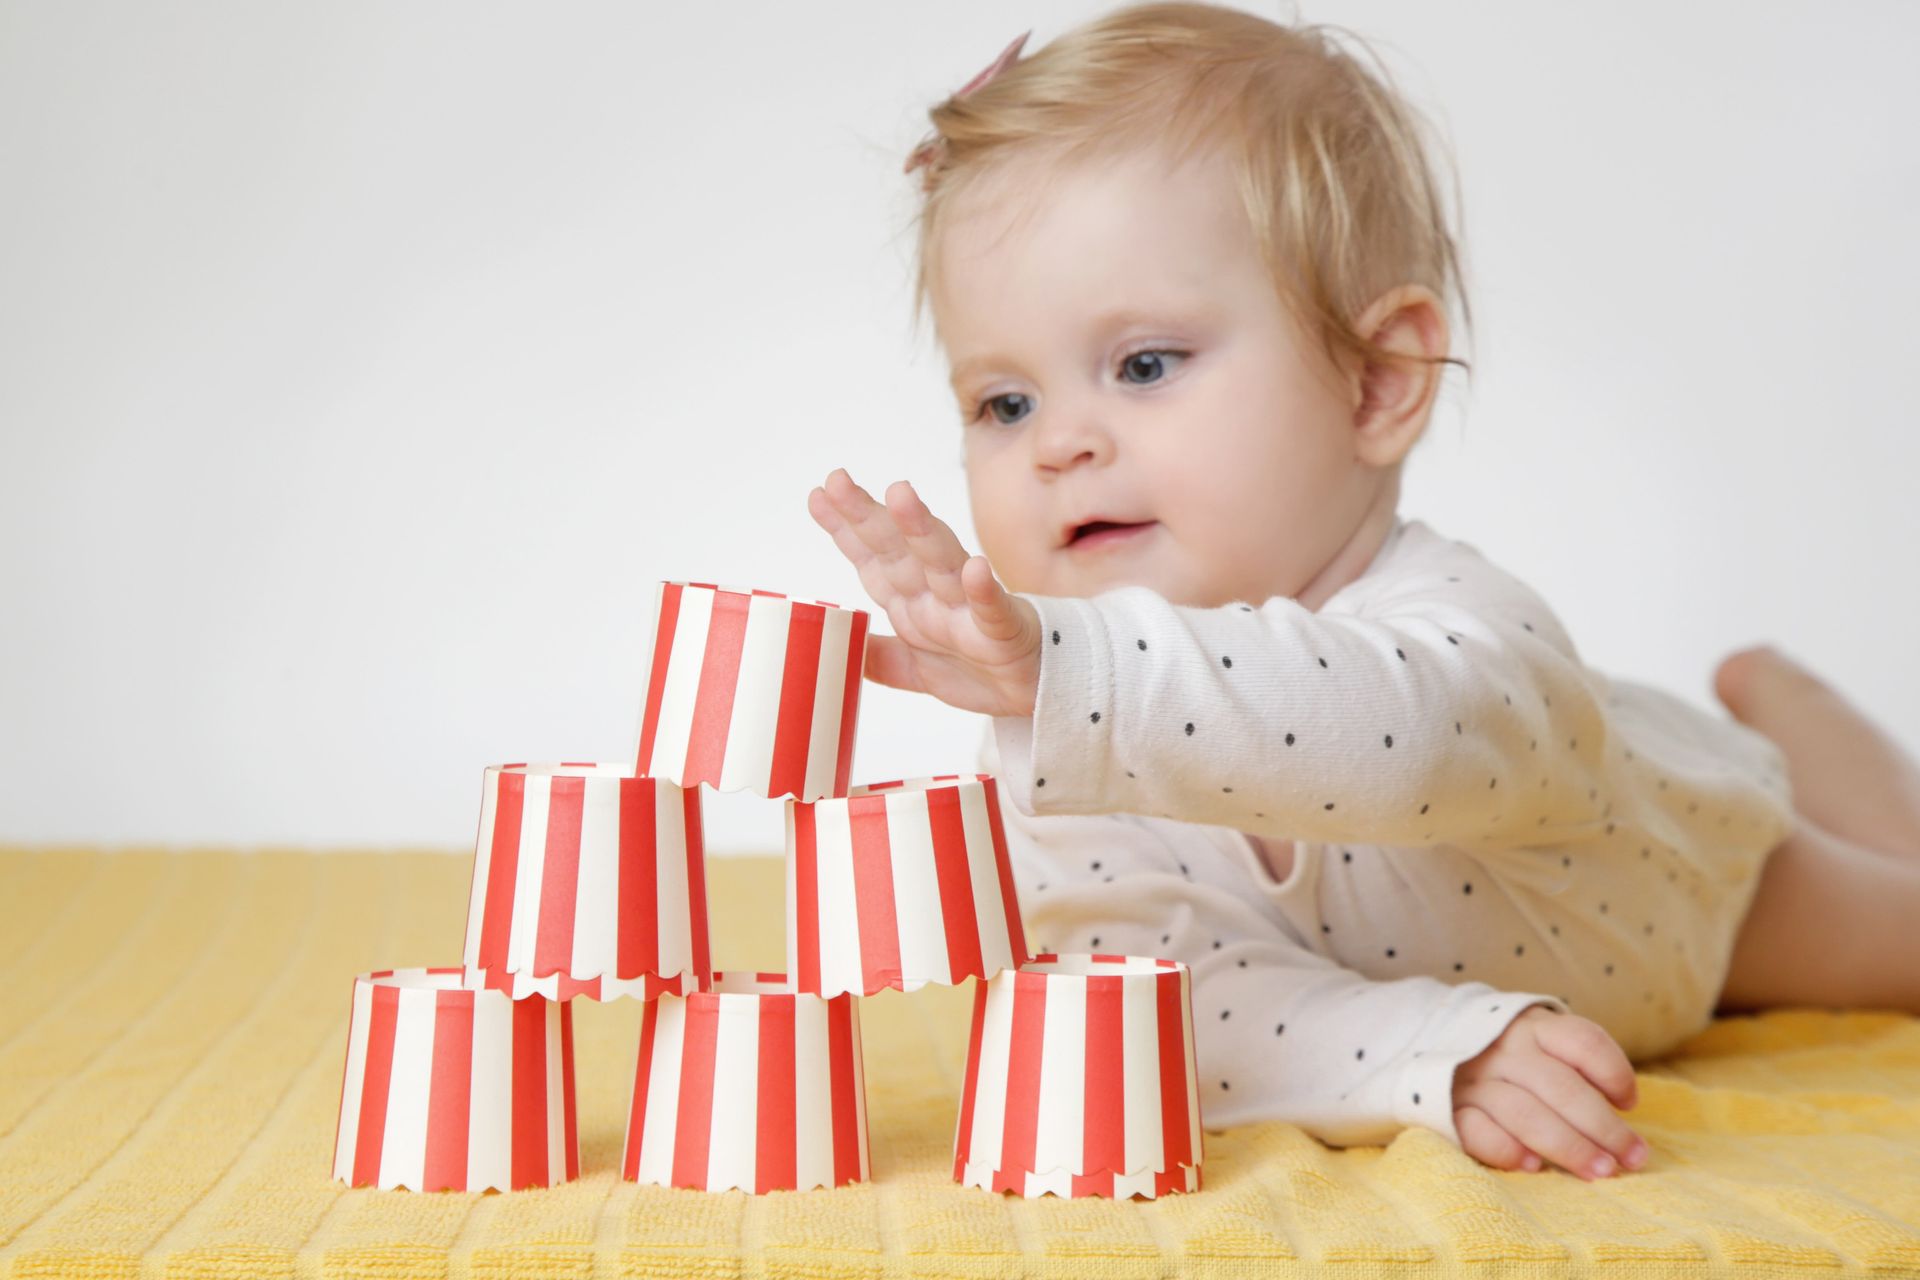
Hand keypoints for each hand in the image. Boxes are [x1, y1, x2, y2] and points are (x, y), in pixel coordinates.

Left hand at [807, 469, 1042, 717]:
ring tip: (899, 495)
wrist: (1033, 693)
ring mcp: (968, 608)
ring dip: (921, 530)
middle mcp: (934, 595)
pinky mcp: (1003, 629)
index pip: (872, 559)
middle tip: (837, 480)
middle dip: (868, 514)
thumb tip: (829, 643)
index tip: (817, 495)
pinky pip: (992, 607)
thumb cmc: (978, 669)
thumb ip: (876, 656)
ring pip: (941, 563)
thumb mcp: (913, 669)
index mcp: (911, 601)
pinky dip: (983, 589)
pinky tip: (976, 568)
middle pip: (897, 549)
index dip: (845, 528)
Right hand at [1453, 1005, 1648, 1179]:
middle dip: (1603, 1127)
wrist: (1428, 1044)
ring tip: (1599, 1171)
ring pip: (1525, 1113)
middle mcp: (1503, 1049)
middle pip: (1561, 1087)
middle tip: (1632, 1158)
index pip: (1583, 1041)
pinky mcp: (1448, 1108)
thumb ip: (1572, 1064)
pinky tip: (1534, 1166)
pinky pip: (1477, 1131)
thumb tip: (1621, 1107)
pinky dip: (1507, 1149)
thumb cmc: (1507, 1054)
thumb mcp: (1538, 1040)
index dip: (1615, 1073)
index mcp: (1532, 1028)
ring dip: (1568, 1146)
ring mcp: (1472, 1079)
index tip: (1629, 1103)